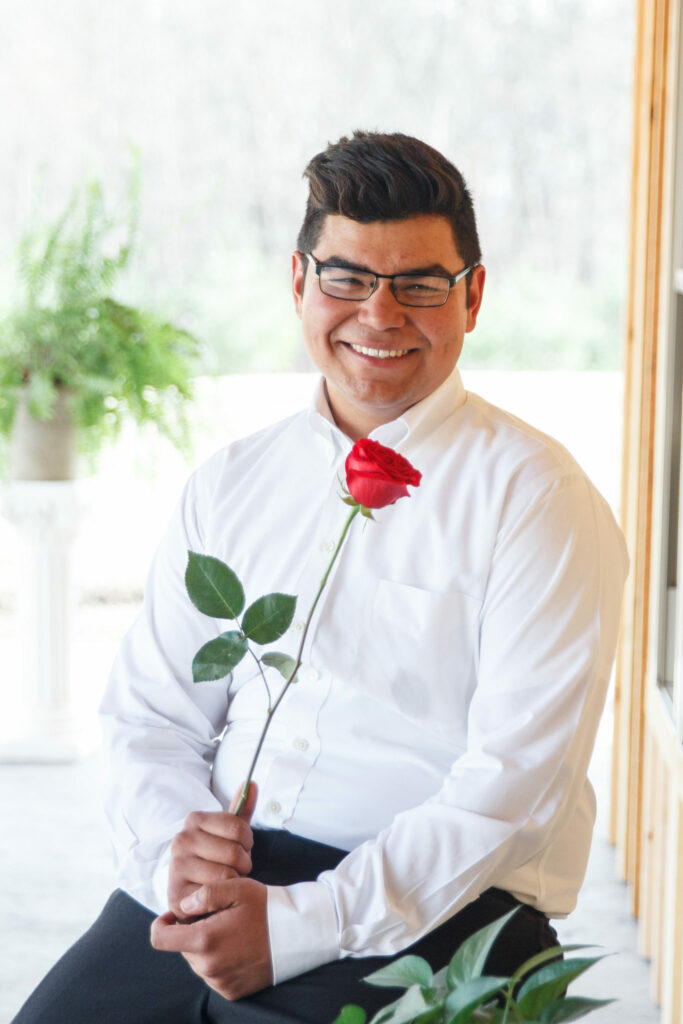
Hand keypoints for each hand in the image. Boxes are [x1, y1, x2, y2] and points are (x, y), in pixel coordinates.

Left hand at [151, 877, 272, 999]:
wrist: (297, 936)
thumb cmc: (267, 908)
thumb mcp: (238, 888)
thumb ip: (205, 894)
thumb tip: (181, 907)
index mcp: (204, 940)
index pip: (160, 938)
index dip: (161, 923)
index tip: (174, 914)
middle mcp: (208, 967)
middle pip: (182, 947)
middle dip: (192, 931)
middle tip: (218, 917)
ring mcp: (219, 982)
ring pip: (197, 960)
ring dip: (206, 946)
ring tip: (232, 931)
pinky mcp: (231, 992)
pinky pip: (212, 974)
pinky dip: (218, 960)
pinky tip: (238, 947)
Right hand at [168, 782, 256, 922]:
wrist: (196, 897)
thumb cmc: (216, 861)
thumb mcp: (230, 834)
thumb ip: (241, 808)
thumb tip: (251, 782)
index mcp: (194, 819)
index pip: (238, 827)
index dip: (247, 842)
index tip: (241, 848)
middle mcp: (181, 839)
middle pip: (234, 852)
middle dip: (243, 865)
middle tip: (235, 869)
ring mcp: (176, 865)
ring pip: (227, 874)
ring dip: (234, 883)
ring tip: (226, 883)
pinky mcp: (176, 891)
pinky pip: (216, 893)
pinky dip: (223, 897)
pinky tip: (217, 895)